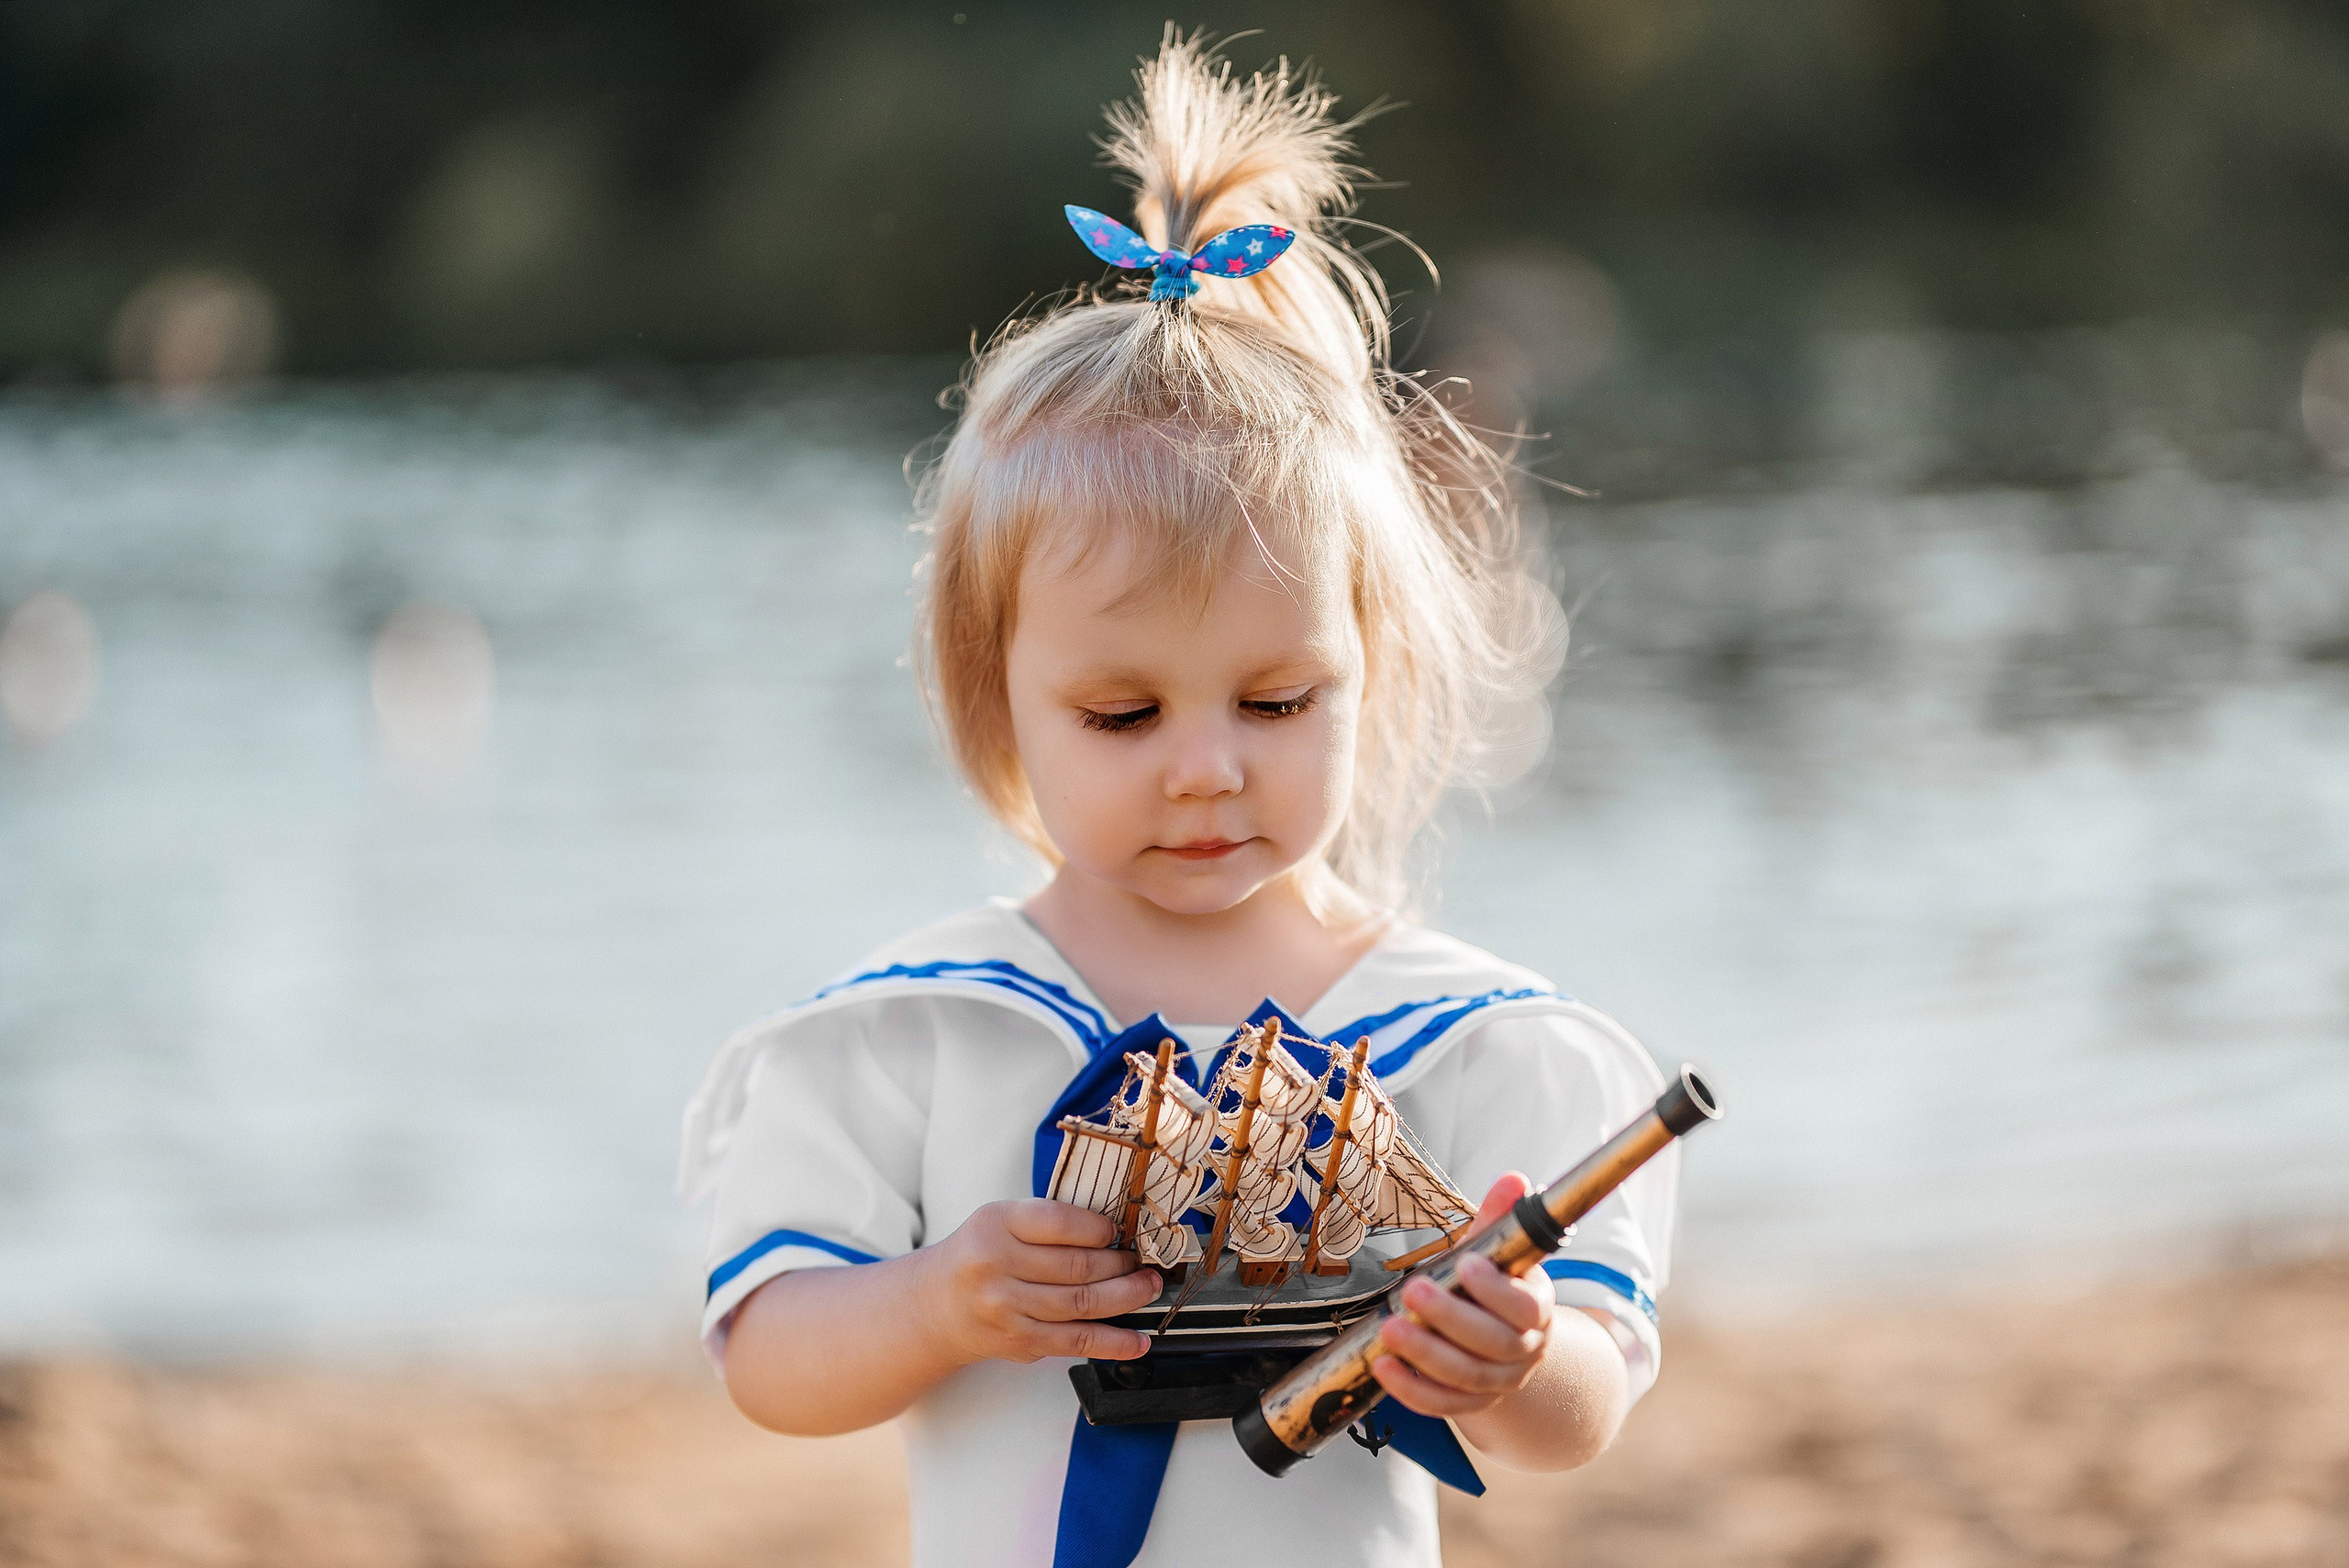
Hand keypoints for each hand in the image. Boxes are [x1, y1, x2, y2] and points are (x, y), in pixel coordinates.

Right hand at [916, 1199, 1159, 1366]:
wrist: (937, 1305)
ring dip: (1127, 1298)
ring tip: (1149, 1289)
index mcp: (996, 1224)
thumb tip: (1115, 1235)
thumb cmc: (980, 1255)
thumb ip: (1049, 1223)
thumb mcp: (1001, 1220)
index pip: (1059, 1222)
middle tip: (1145, 1263)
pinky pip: (1075, 1342)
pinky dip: (1113, 1343)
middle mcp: (997, 1265)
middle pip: (1078, 1267)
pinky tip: (1137, 1340)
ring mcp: (1006, 1308)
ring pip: (1082, 1304)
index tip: (1120, 1232)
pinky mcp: (1018, 1342)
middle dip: (1123, 1266)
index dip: (1099, 1229)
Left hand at [1370, 1171, 1554, 1418]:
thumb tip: (1514, 1180)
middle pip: (1494, 1343)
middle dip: (1450, 1318)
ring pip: (1467, 1376)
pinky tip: (1384, 1365)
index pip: (1525, 1306)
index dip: (1495, 1289)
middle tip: (1412, 1291)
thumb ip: (1499, 1219)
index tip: (1463, 1265)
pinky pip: (1443, 1404)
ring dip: (1425, 1354)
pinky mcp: (1472, 1403)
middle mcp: (1525, 1349)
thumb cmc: (1492, 1285)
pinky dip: (1412, 1389)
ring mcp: (1500, 1381)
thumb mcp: (1495, 1251)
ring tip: (1390, 1329)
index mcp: (1537, 1307)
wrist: (1501, 1339)